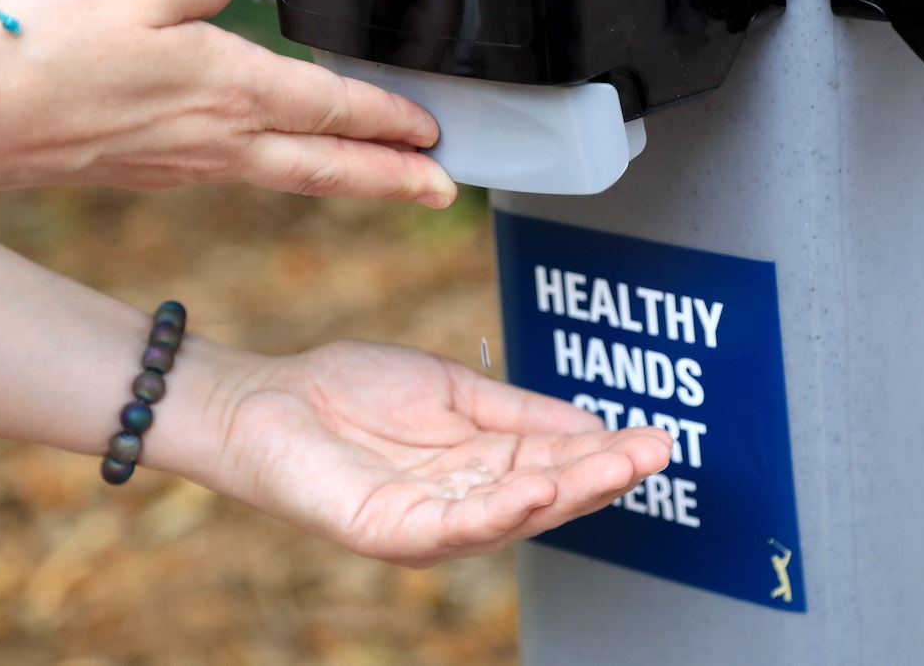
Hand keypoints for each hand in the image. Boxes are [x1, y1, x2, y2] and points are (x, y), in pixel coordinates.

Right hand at [0, 0, 457, 206]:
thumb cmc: (43, 47)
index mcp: (228, 89)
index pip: (334, 108)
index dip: (390, 119)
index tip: (434, 135)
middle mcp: (215, 142)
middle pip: (326, 167)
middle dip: (393, 179)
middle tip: (444, 191)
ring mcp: (180, 165)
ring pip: (284, 174)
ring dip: (341, 176)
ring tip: (377, 179)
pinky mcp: (143, 170)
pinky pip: (233, 171)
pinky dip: (276, 169)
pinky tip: (269, 158)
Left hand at [183, 340, 671, 566]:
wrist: (269, 398)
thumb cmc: (349, 391)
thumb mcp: (451, 390)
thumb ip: (515, 409)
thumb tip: (591, 420)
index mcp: (481, 465)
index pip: (555, 459)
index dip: (604, 450)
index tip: (653, 436)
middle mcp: (463, 500)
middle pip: (546, 492)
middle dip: (602, 474)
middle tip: (655, 452)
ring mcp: (429, 521)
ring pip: (512, 514)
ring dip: (567, 492)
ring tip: (615, 468)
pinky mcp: (391, 531)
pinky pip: (454, 526)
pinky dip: (499, 511)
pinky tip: (539, 487)